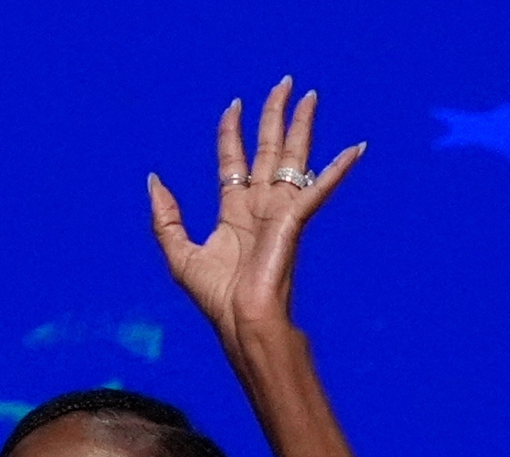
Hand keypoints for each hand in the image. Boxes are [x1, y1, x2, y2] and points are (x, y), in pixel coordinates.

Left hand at [147, 77, 363, 334]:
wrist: (242, 320)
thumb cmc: (216, 297)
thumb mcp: (178, 253)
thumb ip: (166, 217)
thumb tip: (153, 179)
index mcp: (233, 212)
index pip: (233, 160)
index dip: (232, 132)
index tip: (234, 106)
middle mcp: (259, 206)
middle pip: (268, 149)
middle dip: (274, 115)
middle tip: (283, 83)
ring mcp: (280, 211)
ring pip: (292, 157)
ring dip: (302, 125)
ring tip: (310, 95)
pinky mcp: (295, 221)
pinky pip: (318, 188)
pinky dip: (338, 169)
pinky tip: (356, 148)